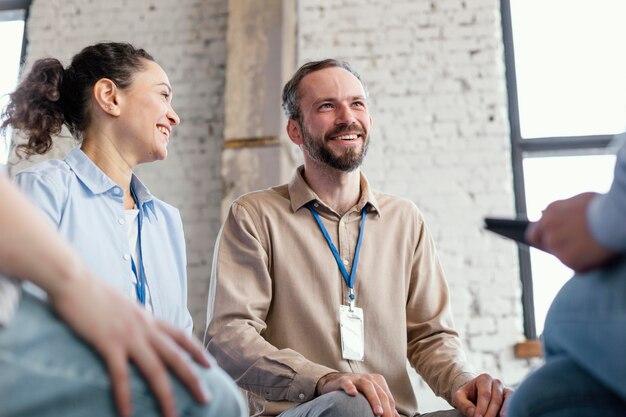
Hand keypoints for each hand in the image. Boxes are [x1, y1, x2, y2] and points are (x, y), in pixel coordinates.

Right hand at [47, 270, 210, 416]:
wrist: (73, 279)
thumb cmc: (92, 291)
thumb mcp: (122, 305)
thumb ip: (132, 318)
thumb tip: (135, 328)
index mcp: (148, 317)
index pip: (180, 335)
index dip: (197, 351)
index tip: (211, 365)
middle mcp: (144, 327)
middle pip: (176, 357)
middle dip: (193, 379)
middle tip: (206, 398)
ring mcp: (128, 335)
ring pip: (155, 369)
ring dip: (165, 395)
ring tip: (172, 416)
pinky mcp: (108, 342)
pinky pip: (120, 375)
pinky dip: (125, 396)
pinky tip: (127, 414)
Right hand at [315, 372, 399, 416]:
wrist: (336, 383)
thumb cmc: (356, 391)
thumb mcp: (371, 396)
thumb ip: (383, 404)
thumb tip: (396, 416)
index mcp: (378, 382)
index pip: (388, 398)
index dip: (391, 411)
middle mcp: (369, 379)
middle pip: (381, 394)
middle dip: (386, 409)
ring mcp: (356, 378)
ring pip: (368, 387)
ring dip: (374, 400)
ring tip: (378, 412)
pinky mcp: (344, 380)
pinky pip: (348, 383)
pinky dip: (350, 387)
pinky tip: (353, 393)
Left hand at [451, 373, 510, 416]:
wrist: (474, 394)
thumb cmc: (467, 395)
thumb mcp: (459, 397)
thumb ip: (464, 404)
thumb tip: (473, 413)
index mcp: (484, 379)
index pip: (485, 394)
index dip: (482, 408)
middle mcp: (496, 382)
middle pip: (496, 399)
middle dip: (491, 412)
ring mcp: (505, 389)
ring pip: (507, 400)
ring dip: (503, 411)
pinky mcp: (510, 397)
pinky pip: (512, 402)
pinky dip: (509, 409)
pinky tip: (505, 416)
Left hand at [526, 192, 616, 271]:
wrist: (616, 217)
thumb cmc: (602, 207)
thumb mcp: (576, 202)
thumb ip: (559, 212)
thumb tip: (543, 215)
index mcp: (549, 215)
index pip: (533, 234)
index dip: (542, 239)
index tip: (550, 242)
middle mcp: (548, 230)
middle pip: (548, 246)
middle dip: (560, 247)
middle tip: (579, 244)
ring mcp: (556, 246)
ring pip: (563, 257)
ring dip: (575, 255)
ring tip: (592, 246)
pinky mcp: (568, 260)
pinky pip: (576, 267)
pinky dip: (586, 265)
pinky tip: (596, 255)